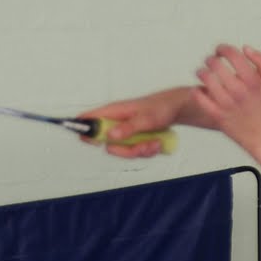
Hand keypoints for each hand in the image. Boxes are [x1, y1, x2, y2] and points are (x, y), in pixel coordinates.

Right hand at [79, 85, 203, 155]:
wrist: (176, 109)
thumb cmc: (160, 108)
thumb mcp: (146, 119)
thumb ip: (128, 128)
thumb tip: (110, 136)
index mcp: (113, 112)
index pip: (88, 119)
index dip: (84, 131)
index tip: (92, 142)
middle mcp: (116, 122)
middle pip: (106, 144)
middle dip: (125, 150)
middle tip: (141, 146)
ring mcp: (125, 132)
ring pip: (123, 150)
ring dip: (141, 151)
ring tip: (154, 143)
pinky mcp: (134, 139)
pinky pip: (135, 152)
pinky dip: (147, 151)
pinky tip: (157, 142)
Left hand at [193, 44, 260, 154]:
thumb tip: (245, 48)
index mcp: (253, 81)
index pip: (232, 55)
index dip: (224, 48)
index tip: (221, 50)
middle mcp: (239, 91)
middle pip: (215, 64)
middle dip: (211, 59)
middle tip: (212, 61)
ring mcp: (227, 104)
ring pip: (205, 78)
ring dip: (201, 72)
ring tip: (203, 73)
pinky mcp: (217, 115)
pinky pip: (199, 98)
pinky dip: (196, 90)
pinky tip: (200, 89)